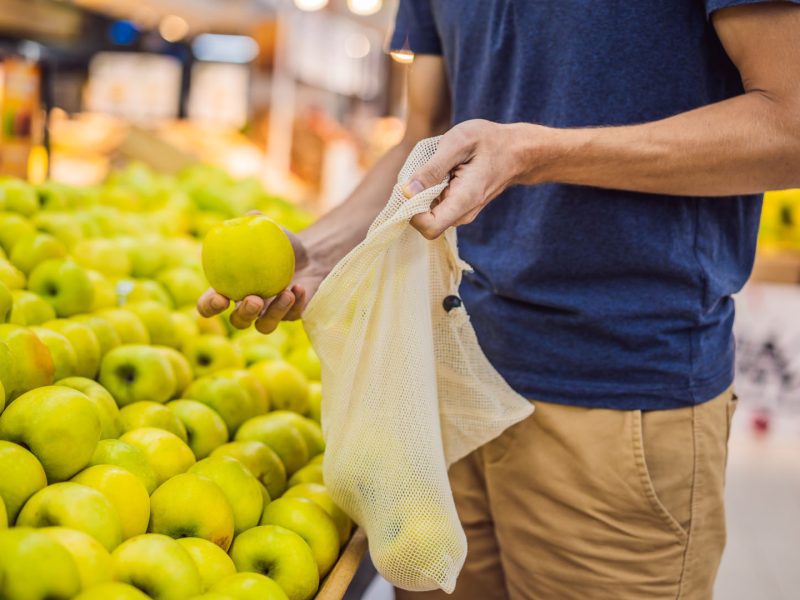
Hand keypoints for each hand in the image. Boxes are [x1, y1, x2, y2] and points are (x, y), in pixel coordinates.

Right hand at [197, 229, 325, 333]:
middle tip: (254, 300)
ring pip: (265, 326)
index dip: (209, 306)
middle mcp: (247, 307)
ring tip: (286, 293)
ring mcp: (269, 315)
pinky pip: (292, 316)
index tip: (219, 297)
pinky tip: (299, 288)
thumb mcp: (269, 231)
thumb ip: (255, 223)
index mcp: (230, 289)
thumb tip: (251, 215)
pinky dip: (296, 303)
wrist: (309, 255)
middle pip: (238, 322)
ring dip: (274, 313)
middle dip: (243, 315)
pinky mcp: (291, 317)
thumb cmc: (279, 242)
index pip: (210, 304)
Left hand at [402, 119, 546, 238]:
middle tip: (423, 169)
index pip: (429, 228)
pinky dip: (429, 191)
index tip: (409, 187)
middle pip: (424, 222)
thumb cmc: (489, 142)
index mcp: (464, 201)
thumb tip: (405, 192)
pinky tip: (441, 172)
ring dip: (422, 193)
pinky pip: (434, 207)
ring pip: (427, 214)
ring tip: (436, 168)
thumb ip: (431, 169)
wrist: (516, 151)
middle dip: (414, 198)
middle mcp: (462, 214)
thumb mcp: (458, 143)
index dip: (411, 211)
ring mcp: (460, 213)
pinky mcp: (458, 209)